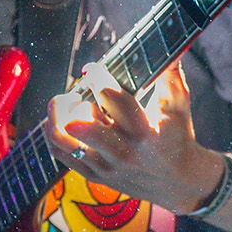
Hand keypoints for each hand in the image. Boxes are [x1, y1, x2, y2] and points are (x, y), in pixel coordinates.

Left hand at [44, 62, 224, 214]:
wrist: (178, 183)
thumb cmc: (177, 138)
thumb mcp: (179, 107)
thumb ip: (171, 77)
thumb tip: (171, 49)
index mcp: (144, 131)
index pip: (112, 99)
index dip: (97, 78)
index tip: (92, 70)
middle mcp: (123, 151)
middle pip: (81, 124)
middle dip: (73, 101)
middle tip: (77, 93)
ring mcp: (106, 166)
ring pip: (64, 140)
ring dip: (56, 116)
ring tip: (62, 103)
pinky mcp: (95, 176)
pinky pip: (61, 154)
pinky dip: (52, 134)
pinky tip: (58, 120)